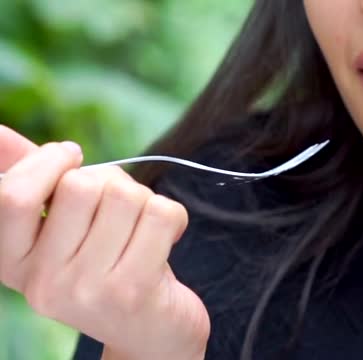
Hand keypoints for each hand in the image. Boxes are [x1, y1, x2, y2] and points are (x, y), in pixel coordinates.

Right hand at [0, 125, 209, 359]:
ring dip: (144, 200)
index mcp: (15, 263)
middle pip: (80, 186)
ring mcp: (88, 290)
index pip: (12, 196)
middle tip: (120, 209)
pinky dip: (173, 217)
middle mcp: (43, 283)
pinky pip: (162, 214)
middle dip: (111, 182)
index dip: (47, 161)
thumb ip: (34, 183)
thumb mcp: (64, 231)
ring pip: (125, 195)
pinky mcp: (135, 290)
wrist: (152, 334)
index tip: (71, 155)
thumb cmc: (109, 267)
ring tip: (142, 229)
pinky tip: (166, 242)